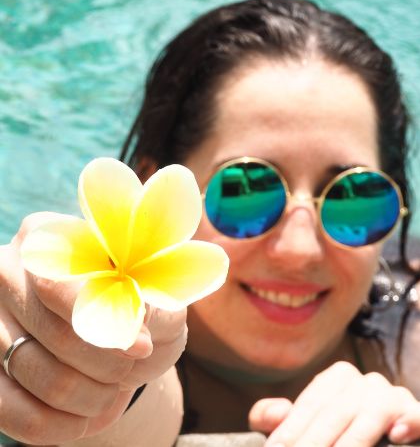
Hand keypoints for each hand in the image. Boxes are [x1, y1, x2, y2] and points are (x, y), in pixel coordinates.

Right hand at [0, 212, 186, 444]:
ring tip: (113, 387)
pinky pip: (14, 414)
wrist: (114, 341)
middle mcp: (7, 273)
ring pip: (38, 375)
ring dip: (90, 396)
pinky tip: (87, 416)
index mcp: (50, 238)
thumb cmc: (138, 309)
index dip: (104, 323)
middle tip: (130, 366)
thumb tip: (135, 331)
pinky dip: (60, 425)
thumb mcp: (159, 300)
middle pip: (55, 334)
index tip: (141, 348)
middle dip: (107, 364)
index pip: (59, 285)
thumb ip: (155, 307)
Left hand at [249, 361, 419, 445]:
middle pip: (337, 412)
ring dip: (355, 439)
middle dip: (315, 442)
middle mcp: (367, 381)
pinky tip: (398, 435)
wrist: (371, 440)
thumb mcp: (302, 428)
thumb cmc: (332, 437)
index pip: (311, 404)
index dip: (290, 431)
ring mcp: (397, 396)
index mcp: (337, 378)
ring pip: (376, 413)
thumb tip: (270, 413)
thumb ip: (277, 418)